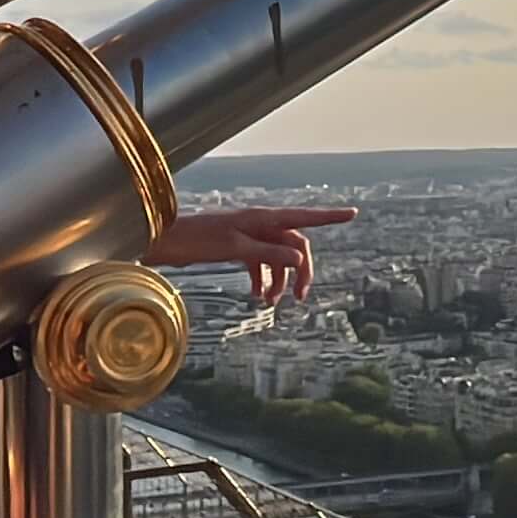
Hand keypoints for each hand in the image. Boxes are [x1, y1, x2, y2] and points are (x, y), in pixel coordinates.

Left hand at [148, 206, 358, 303]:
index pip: (304, 217)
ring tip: (271, 303)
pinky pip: (259, 262)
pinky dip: (262, 279)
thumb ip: (269, 252)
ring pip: (277, 257)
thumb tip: (299, 257)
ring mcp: (248, 235)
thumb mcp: (235, 247)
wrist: (163, 239)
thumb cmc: (196, 239)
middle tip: (300, 297)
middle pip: (294, 244)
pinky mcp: (236, 246)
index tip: (353, 214)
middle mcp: (259, 224)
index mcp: (262, 218)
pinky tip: (256, 296)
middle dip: (300, 270)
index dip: (330, 217)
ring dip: (279, 279)